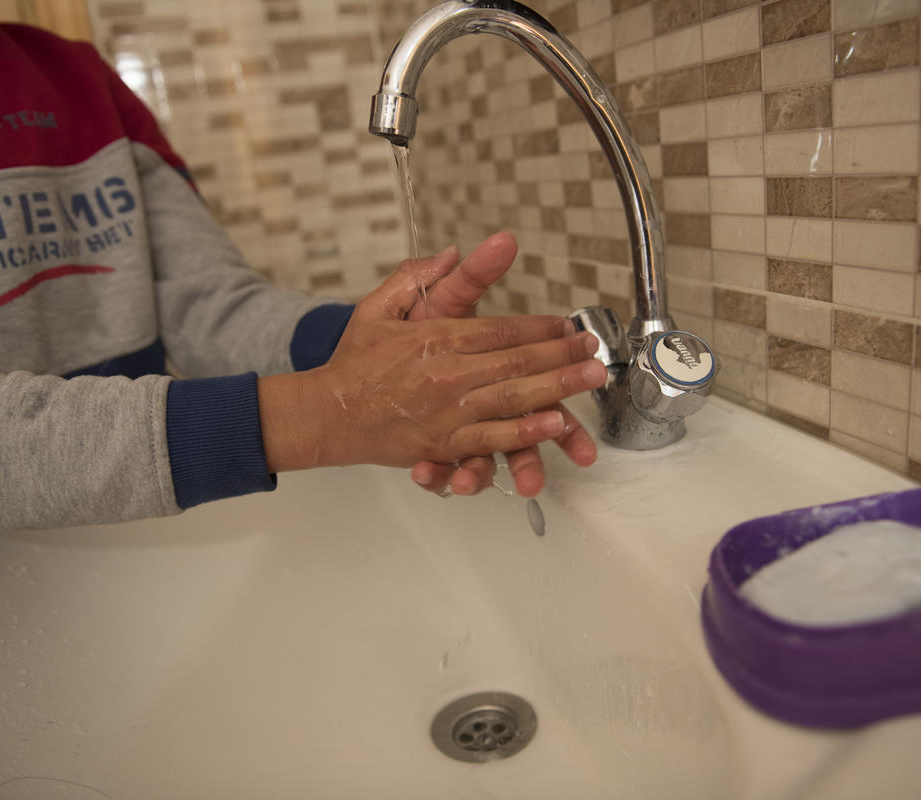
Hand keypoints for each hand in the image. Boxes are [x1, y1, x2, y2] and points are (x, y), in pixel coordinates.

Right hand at [257, 258, 605, 471]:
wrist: (325, 412)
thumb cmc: (354, 362)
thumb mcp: (378, 307)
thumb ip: (415, 277)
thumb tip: (452, 253)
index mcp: (436, 338)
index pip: (502, 330)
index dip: (541, 328)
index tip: (568, 326)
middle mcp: (447, 374)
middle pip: (518, 361)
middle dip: (563, 354)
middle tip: (595, 350)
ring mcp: (447, 412)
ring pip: (514, 397)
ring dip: (558, 388)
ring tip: (590, 379)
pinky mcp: (443, 443)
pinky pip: (491, 438)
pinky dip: (525, 431)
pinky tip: (554, 424)